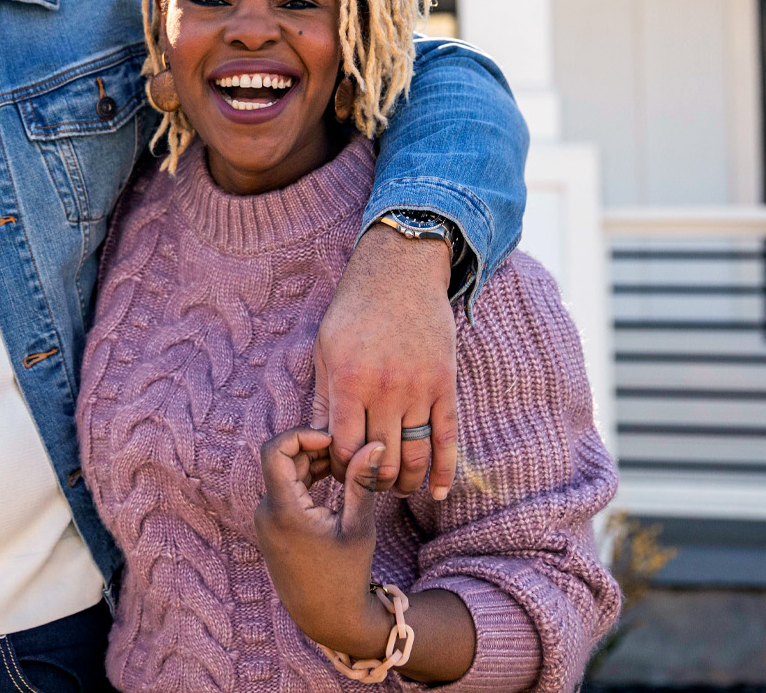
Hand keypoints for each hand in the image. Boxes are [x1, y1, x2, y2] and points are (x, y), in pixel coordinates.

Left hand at [255, 433, 391, 658]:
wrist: (328, 620)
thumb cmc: (347, 576)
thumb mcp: (358, 527)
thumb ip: (361, 481)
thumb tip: (374, 443)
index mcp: (283, 511)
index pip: (274, 450)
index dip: (300, 435)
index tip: (331, 438)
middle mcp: (266, 513)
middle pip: (281, 461)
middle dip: (312, 449)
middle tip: (345, 448)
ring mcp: (265, 521)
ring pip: (283, 475)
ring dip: (310, 464)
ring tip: (343, 463)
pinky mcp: (270, 528)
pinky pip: (283, 491)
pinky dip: (304, 480)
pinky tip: (331, 479)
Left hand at [312, 223, 457, 497]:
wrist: (399, 273)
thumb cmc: (354, 311)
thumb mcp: (326, 349)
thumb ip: (323, 398)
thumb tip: (318, 443)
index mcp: (348, 379)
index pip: (345, 448)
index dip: (342, 469)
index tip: (341, 472)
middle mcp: (384, 388)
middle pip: (380, 459)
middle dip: (372, 482)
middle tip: (368, 486)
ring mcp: (418, 388)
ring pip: (414, 456)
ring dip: (405, 483)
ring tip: (396, 489)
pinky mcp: (444, 385)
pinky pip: (447, 439)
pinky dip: (443, 472)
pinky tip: (435, 492)